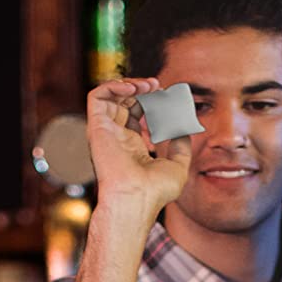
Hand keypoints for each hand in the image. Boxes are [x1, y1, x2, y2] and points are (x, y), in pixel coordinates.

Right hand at [86, 77, 192, 220]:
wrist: (136, 197)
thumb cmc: (155, 191)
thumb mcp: (178, 166)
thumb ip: (181, 146)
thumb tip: (184, 128)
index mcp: (132, 146)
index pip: (138, 114)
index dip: (152, 102)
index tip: (168, 97)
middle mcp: (116, 137)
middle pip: (125, 102)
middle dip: (142, 89)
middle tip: (158, 86)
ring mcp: (106, 132)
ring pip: (110, 96)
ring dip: (129, 84)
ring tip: (148, 85)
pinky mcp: (97, 127)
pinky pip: (97, 96)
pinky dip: (113, 85)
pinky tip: (133, 89)